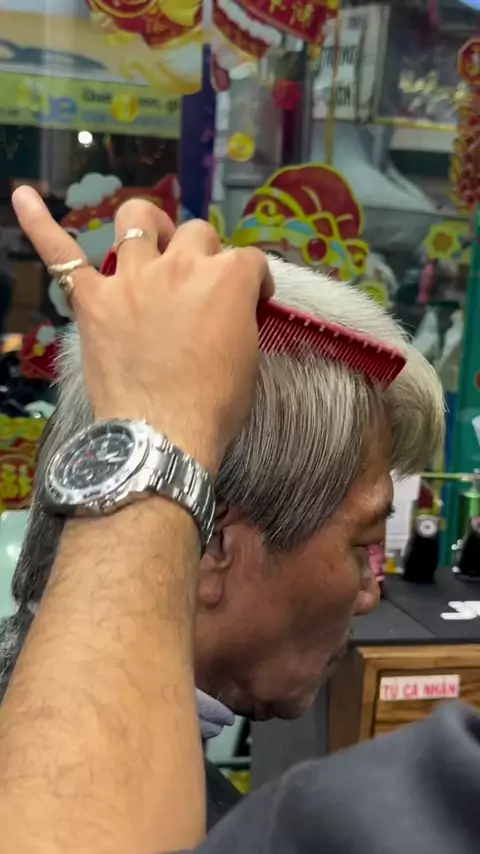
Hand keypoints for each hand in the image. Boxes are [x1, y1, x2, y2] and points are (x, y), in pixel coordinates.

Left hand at [12, 188, 273, 471]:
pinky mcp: (92, 300)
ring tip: (151, 239)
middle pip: (196, 233)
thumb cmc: (215, 406)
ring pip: (137, 221)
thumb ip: (238, 318)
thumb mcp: (247, 358)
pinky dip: (40, 223)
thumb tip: (229, 310)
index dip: (253, 281)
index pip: (249, 260)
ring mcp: (131, 279)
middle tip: (200, 285)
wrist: (163, 436)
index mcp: (226, 280)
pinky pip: (61, 253)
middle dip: (204, 253)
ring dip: (149, 226)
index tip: (252, 302)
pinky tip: (23, 197)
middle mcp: (179, 265)